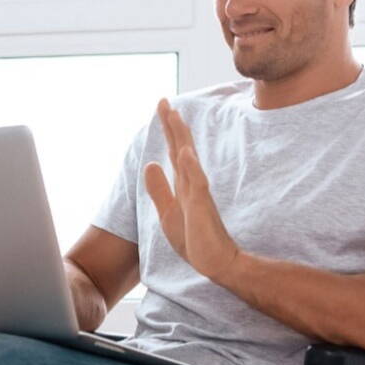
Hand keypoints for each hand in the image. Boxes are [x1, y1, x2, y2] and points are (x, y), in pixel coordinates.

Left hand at [142, 98, 242, 282]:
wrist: (215, 262)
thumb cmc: (194, 239)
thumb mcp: (168, 212)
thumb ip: (159, 188)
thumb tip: (150, 164)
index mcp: (183, 184)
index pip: (174, 151)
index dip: (168, 129)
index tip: (162, 106)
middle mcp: (191, 183)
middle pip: (181, 148)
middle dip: (172, 125)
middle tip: (163, 101)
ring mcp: (198, 194)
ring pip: (189, 160)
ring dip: (181, 138)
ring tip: (174, 116)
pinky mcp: (203, 208)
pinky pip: (198, 185)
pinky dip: (192, 168)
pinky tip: (185, 153)